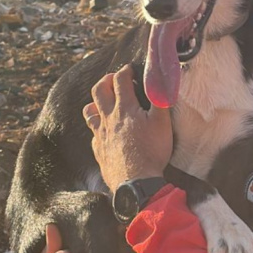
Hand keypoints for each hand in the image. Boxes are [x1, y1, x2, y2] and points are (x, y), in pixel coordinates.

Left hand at [84, 65, 171, 190]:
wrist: (135, 183)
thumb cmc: (151, 152)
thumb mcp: (162, 124)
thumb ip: (161, 99)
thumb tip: (162, 80)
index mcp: (125, 109)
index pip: (120, 80)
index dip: (125, 71)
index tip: (130, 69)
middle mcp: (109, 119)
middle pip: (99, 90)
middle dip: (106, 80)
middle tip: (114, 80)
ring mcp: (100, 135)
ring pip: (89, 111)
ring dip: (96, 102)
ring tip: (104, 103)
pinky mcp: (98, 150)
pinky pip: (93, 133)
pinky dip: (97, 127)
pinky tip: (105, 131)